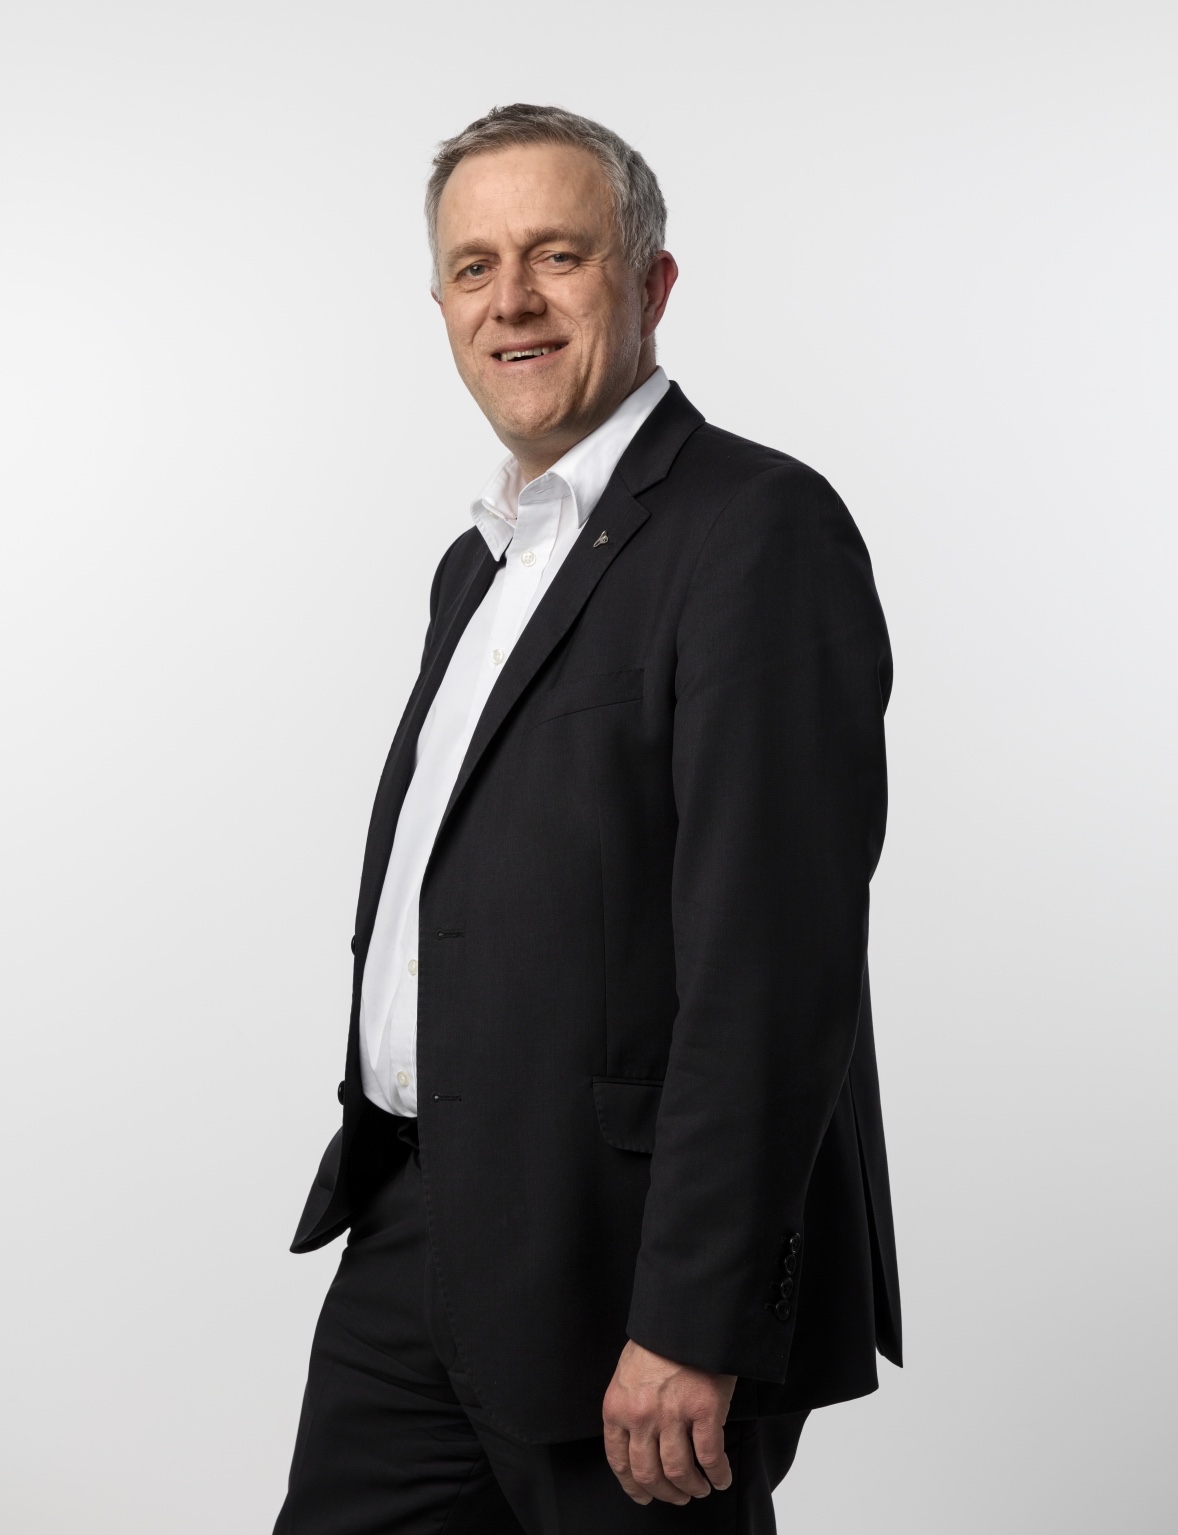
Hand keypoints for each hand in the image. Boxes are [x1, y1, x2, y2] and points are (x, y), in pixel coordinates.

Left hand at [602, 1340, 737, 1505]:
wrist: (686, 1313)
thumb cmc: (659, 1340)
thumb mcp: (629, 1374)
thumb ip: (630, 1407)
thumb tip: (638, 1443)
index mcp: (618, 1406)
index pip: (619, 1460)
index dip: (632, 1486)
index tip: (643, 1495)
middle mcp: (641, 1415)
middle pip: (649, 1473)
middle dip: (665, 1492)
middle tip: (678, 1496)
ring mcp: (673, 1414)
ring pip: (679, 1471)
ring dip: (691, 1487)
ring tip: (700, 1488)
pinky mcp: (705, 1410)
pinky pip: (710, 1457)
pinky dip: (717, 1474)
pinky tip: (721, 1477)